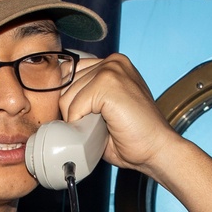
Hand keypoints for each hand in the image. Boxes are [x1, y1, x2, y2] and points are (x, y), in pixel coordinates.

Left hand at [58, 53, 177, 174]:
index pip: (69, 74)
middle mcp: (112, 61)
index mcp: (112, 64)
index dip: (70, 100)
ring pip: (67, 96)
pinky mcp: (108, 83)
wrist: (156, 150)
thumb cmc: (131, 137)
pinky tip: (101, 130)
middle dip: (72, 112)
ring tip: (101, 128)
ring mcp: (111, 69)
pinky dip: (81, 124)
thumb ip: (84, 98)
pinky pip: (74, 106)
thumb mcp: (103, 110)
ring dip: (78, 120)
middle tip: (96, 127)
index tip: (83, 118)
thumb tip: (55, 99)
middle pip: (65, 85)